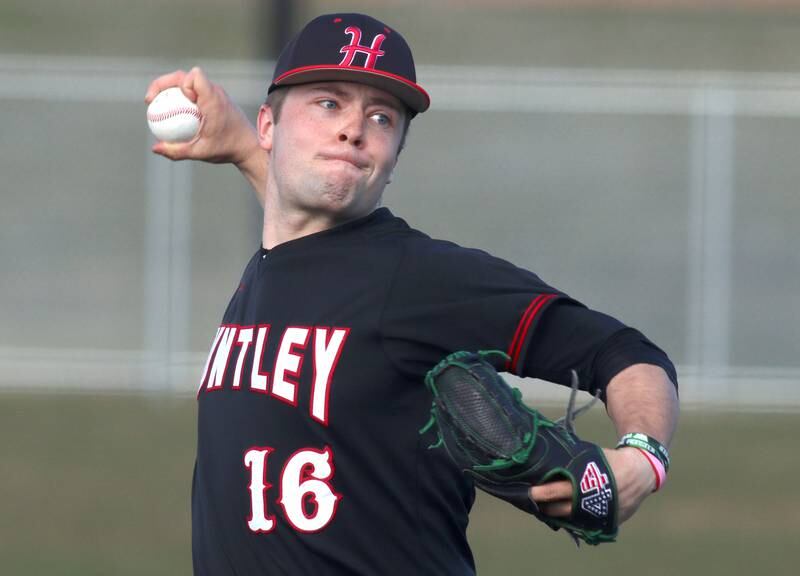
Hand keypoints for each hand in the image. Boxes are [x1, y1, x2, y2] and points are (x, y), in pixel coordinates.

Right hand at [144, 67, 259, 166]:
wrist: (248, 148)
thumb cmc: (228, 149)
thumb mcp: (201, 152)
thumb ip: (177, 151)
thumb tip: (155, 148)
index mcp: (214, 100)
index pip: (195, 75)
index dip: (183, 83)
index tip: (180, 101)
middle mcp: (215, 92)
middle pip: (185, 75)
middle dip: (165, 83)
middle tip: (151, 100)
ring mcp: (216, 94)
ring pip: (189, 82)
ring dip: (172, 90)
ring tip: (158, 105)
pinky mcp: (216, 99)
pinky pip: (195, 92)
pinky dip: (181, 97)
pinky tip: (173, 113)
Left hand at [529, 447, 655, 523]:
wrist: (640, 471)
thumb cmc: (610, 461)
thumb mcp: (589, 457)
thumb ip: (571, 463)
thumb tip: (547, 460)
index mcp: (584, 483)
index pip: (555, 491)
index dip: (540, 493)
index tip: (529, 492)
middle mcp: (591, 502)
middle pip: (560, 510)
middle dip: (545, 506)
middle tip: (534, 502)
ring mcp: (599, 515)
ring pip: (571, 520)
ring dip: (557, 515)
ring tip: (547, 508)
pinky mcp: (607, 522)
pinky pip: (586, 524)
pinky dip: (574, 520)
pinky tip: (566, 515)